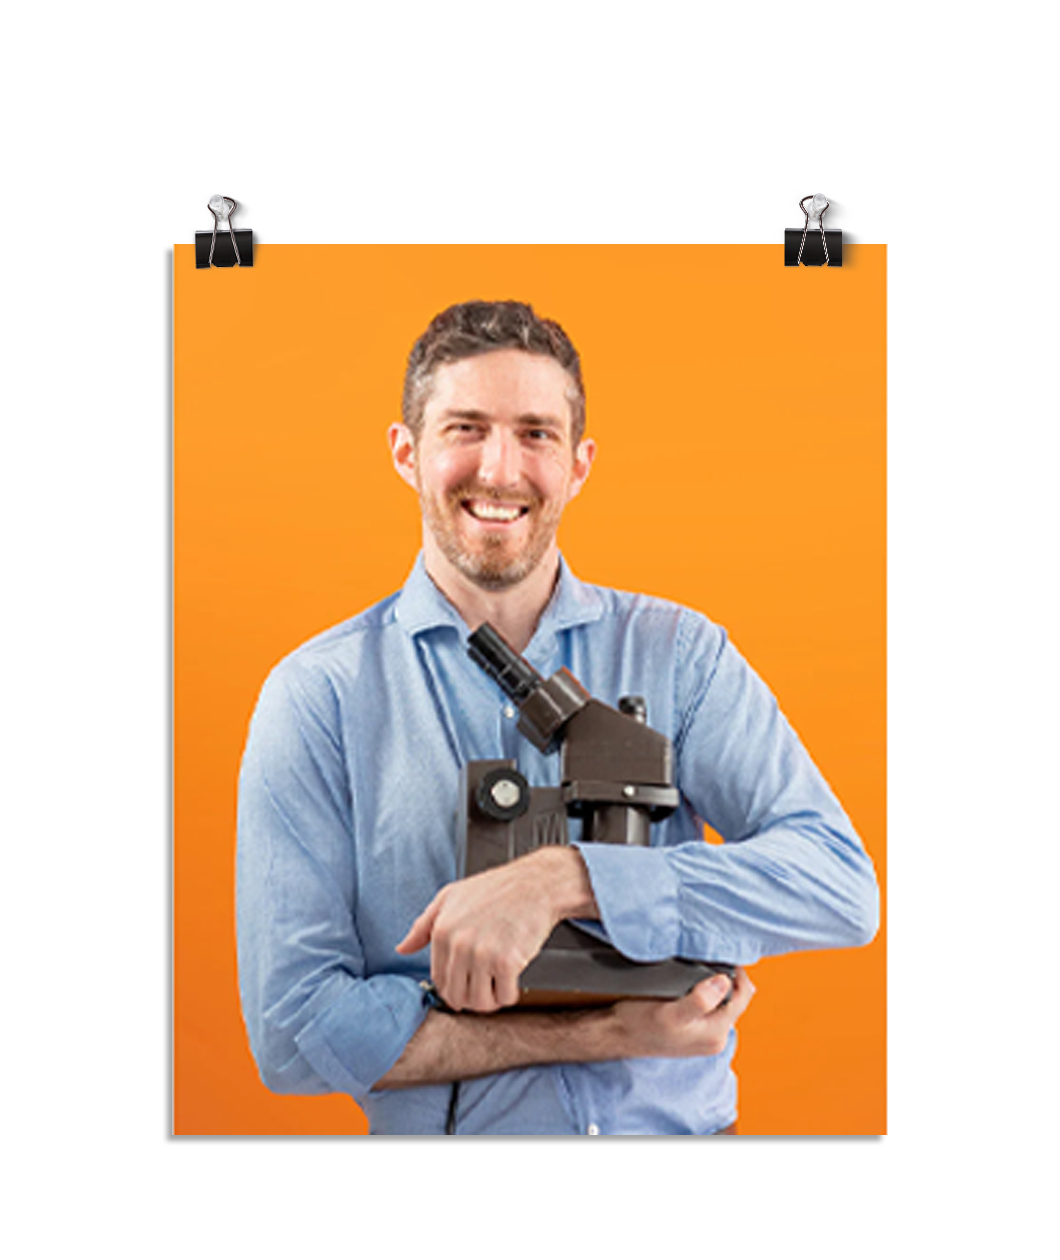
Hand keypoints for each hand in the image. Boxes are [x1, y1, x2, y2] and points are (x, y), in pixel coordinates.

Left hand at [395, 848, 594, 1012]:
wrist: (534, 884)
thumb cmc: (495, 889)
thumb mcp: (449, 897)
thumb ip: (422, 926)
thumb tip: (402, 948)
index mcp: (442, 931)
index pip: (438, 980)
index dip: (453, 987)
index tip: (465, 983)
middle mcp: (459, 944)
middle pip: (457, 996)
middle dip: (471, 997)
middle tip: (484, 986)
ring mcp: (483, 954)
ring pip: (480, 1002)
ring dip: (490, 999)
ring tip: (498, 984)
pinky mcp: (508, 961)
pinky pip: (505, 997)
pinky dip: (510, 994)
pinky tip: (512, 980)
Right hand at [609, 967, 754, 1058]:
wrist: (617, 1035)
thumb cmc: (640, 1025)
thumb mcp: (670, 1013)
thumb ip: (699, 1001)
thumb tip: (723, 982)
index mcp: (715, 1034)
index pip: (742, 998)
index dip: (739, 974)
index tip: (728, 954)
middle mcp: (715, 1037)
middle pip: (735, 1000)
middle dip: (728, 978)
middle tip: (715, 956)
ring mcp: (705, 1035)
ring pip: (722, 1002)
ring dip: (717, 984)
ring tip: (705, 966)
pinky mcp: (694, 1030)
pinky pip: (710, 1007)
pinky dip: (707, 992)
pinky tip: (695, 982)